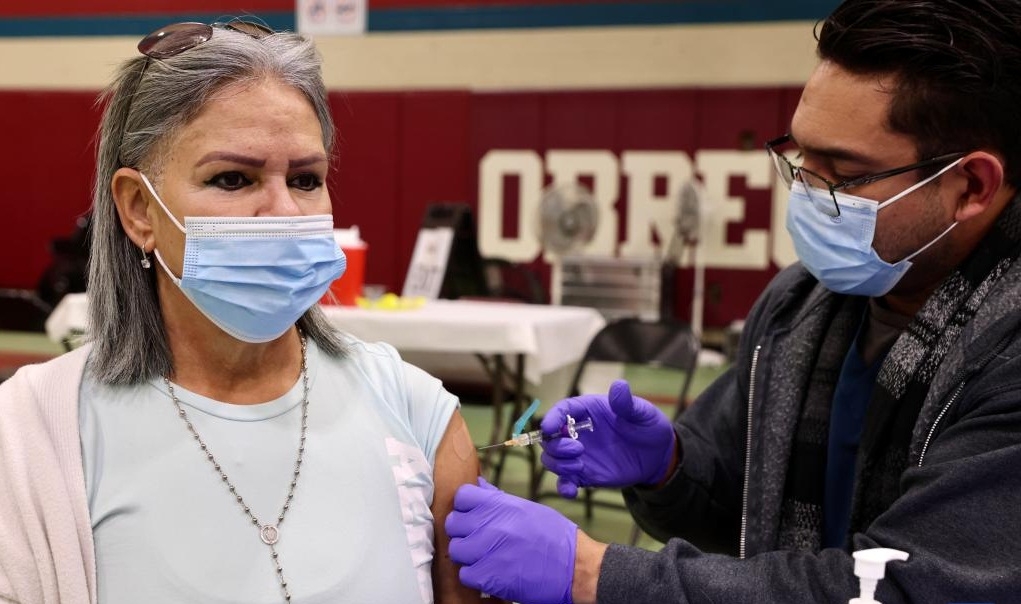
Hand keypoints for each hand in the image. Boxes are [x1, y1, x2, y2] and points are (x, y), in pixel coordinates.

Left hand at [445, 477, 576, 603]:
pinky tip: (490, 573)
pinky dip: (475, 576)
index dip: (464, 506)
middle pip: (453, 524)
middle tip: (477, 539)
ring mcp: (487, 551)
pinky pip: (465, 574)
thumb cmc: (556, 537)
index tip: (471, 515)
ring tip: (484, 558)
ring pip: (456, 550)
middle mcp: (491, 524)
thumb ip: (499, 499)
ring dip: (467, 555)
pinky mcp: (489, 577)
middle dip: (463, 531)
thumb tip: (479, 486)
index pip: (462, 497)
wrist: (575, 568)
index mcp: (501, 505)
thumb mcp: (528, 509)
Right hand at [540, 379, 674, 497]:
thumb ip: (628, 403)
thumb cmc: (647, 426)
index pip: (562, 410)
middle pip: (550, 437)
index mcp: (587, 411)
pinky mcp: (584, 474)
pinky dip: (564, 487)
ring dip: (558, 464)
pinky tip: (571, 492)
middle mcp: (577, 432)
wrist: (657, 455)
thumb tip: (619, 385)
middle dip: (556, 445)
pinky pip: (566, 482)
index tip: (548, 427)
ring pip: (552, 459)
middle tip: (577, 449)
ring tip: (579, 466)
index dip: (552, 417)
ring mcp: (579, 454)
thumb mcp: (642, 413)